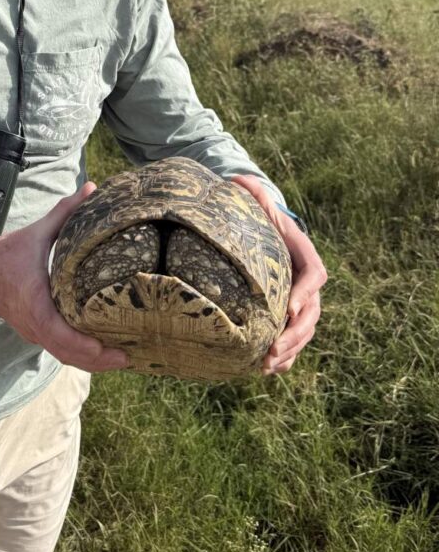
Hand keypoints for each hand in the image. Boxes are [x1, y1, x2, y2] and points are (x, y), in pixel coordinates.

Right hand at [0, 184, 128, 372]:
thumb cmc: (10, 253)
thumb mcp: (38, 231)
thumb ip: (66, 212)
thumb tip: (92, 188)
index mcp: (34, 299)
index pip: (55, 330)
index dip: (79, 343)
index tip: (101, 347)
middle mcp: (33, 322)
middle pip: (65, 352)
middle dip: (95, 360)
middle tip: (125, 357)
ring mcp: (34, 331)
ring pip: (63, 356)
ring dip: (91, 362)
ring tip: (121, 359)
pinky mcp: (36, 334)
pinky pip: (59, 351)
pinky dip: (80, 356)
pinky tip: (102, 353)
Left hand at [230, 175, 326, 375]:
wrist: (263, 233)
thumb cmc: (259, 218)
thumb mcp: (256, 203)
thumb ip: (252, 194)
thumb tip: (238, 181)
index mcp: (304, 255)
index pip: (313, 275)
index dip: (305, 292)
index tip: (290, 308)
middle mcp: (307, 283)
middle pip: (310, 312)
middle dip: (294, 334)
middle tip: (273, 349)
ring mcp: (301, 302)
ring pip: (303, 332)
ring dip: (289, 351)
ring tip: (267, 366)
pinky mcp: (289, 317)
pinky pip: (294, 341)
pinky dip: (285, 358)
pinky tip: (268, 371)